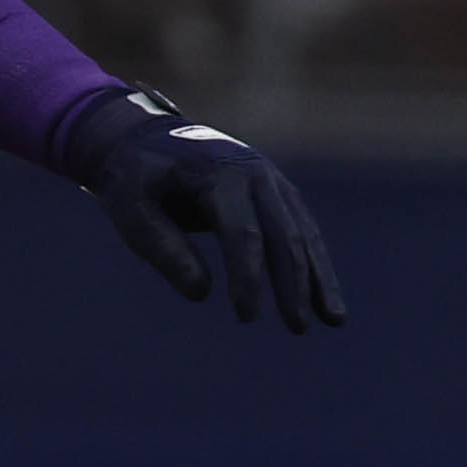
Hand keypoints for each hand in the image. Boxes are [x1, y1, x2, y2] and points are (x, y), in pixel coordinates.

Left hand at [63, 89, 349, 332]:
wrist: (147, 138)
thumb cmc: (136, 179)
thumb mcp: (132, 210)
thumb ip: (164, 249)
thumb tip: (202, 293)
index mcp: (219, 174)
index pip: (242, 232)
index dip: (247, 276)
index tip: (246, 316)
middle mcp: (255, 172)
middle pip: (283, 234)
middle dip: (293, 283)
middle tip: (297, 328)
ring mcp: (271, 181)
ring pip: (304, 232)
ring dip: (319, 277)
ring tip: (334, 320)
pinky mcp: (276, 193)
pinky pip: (303, 231)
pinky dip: (315, 265)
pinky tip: (323, 299)